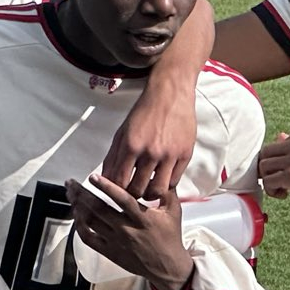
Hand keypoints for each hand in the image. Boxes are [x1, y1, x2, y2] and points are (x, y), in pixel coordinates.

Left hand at [69, 175, 191, 289]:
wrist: (167, 267)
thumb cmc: (170, 237)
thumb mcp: (174, 211)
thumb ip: (166, 190)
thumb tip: (158, 172)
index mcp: (143, 218)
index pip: (123, 200)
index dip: (107, 187)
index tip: (93, 176)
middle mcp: (127, 229)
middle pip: (99, 209)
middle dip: (82, 193)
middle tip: (70, 183)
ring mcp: (116, 242)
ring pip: (91, 222)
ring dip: (78, 207)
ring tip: (70, 194)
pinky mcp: (110, 252)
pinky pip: (89, 239)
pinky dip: (79, 226)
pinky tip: (76, 215)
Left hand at [102, 81, 197, 202]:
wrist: (170, 94)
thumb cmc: (145, 111)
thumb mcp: (123, 132)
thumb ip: (114, 156)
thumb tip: (105, 178)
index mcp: (131, 145)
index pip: (119, 182)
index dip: (116, 191)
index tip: (117, 192)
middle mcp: (150, 151)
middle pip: (137, 190)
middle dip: (132, 195)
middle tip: (133, 191)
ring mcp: (169, 154)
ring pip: (157, 190)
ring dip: (150, 193)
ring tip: (148, 188)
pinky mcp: (185, 154)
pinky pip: (174, 181)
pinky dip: (166, 183)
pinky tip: (162, 177)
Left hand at [257, 125, 289, 208]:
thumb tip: (278, 136)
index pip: (275, 143)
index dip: (278, 160)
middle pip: (265, 153)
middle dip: (269, 169)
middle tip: (281, 181)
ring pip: (263, 167)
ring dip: (269, 180)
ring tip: (285, 188)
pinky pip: (267, 182)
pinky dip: (272, 191)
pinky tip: (285, 194)